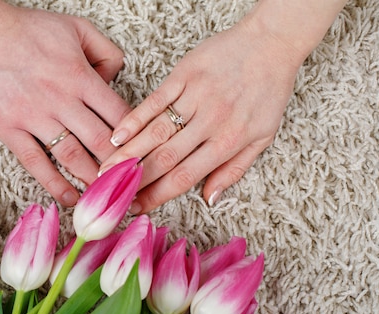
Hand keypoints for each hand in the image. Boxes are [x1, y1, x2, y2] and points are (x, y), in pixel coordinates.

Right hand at [0, 0, 129, 205]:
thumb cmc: (23, 28)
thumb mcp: (76, 28)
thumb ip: (105, 52)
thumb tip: (114, 82)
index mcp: (80, 75)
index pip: (119, 115)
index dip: (135, 139)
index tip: (143, 155)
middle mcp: (61, 99)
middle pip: (100, 141)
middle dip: (118, 166)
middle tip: (131, 185)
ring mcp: (33, 116)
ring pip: (72, 156)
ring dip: (92, 179)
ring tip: (107, 197)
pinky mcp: (8, 128)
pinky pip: (36, 162)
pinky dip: (54, 184)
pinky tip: (69, 198)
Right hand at [100, 16, 302, 212]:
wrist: (273, 41)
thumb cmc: (268, 91)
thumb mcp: (263, 137)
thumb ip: (234, 169)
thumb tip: (210, 199)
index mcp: (228, 142)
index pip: (184, 177)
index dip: (157, 195)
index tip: (136, 207)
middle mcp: (209, 122)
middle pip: (164, 158)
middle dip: (134, 180)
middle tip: (111, 193)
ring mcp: (195, 97)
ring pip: (155, 133)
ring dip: (127, 154)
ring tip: (105, 170)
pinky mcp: (184, 75)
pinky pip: (154, 101)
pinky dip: (134, 119)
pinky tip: (117, 135)